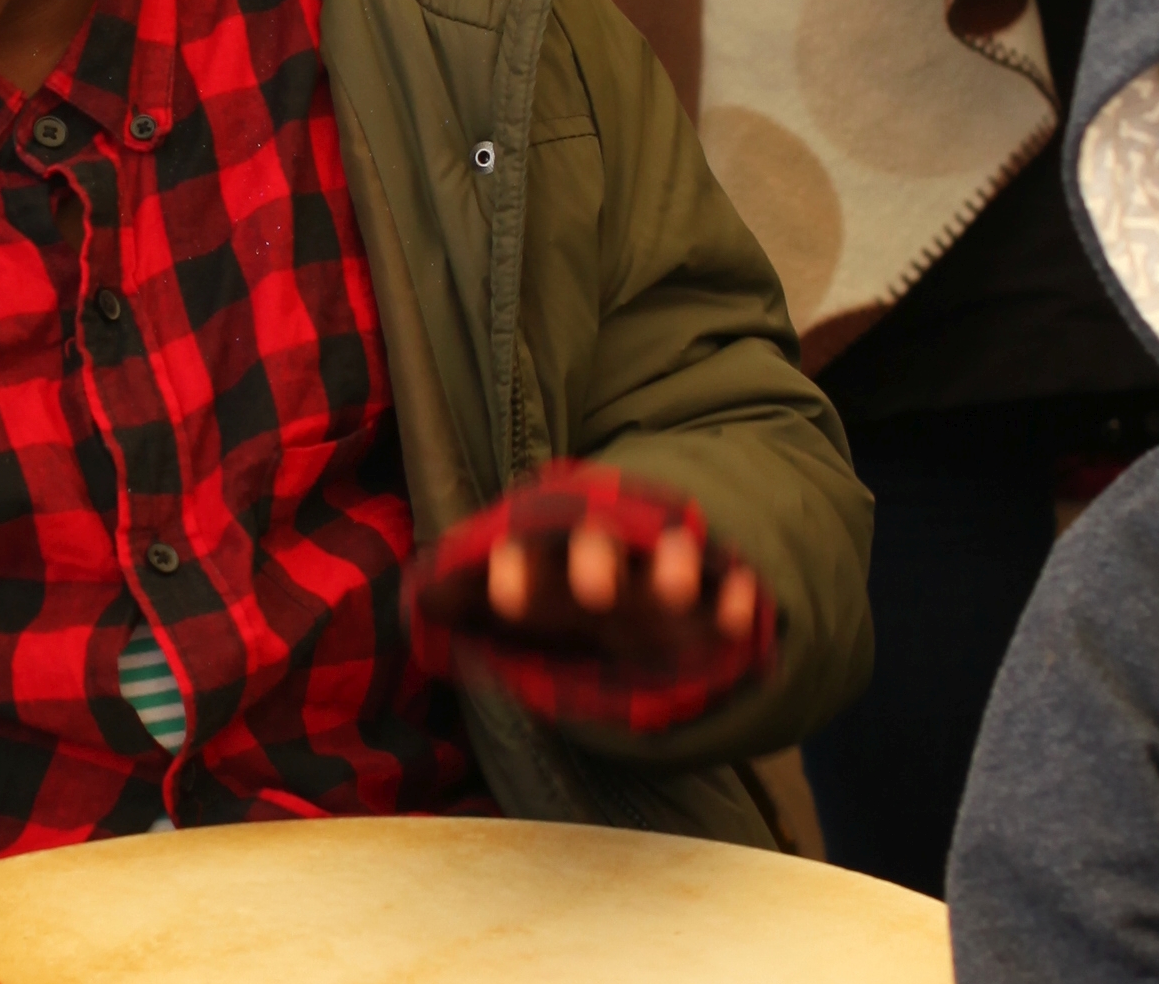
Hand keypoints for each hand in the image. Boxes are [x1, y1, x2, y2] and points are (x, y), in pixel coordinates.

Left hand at [484, 507, 766, 670]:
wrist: (662, 565)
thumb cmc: (575, 598)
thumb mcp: (533, 600)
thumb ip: (479, 601)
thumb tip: (417, 605)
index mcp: (553, 567)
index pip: (529, 560)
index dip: (516, 572)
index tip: (500, 587)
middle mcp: (611, 563)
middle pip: (601, 551)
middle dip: (596, 564)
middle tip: (593, 588)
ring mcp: (665, 574)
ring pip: (669, 564)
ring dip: (675, 572)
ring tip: (679, 589)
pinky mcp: (719, 590)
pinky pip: (732, 585)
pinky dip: (737, 595)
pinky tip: (741, 606)